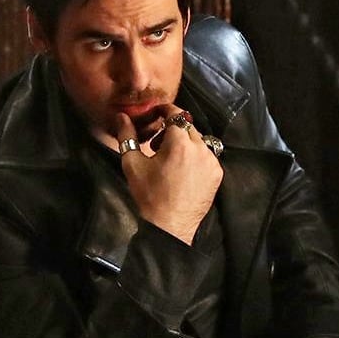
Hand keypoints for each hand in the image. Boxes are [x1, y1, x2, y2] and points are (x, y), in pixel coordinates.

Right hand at [118, 106, 221, 244]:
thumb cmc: (149, 194)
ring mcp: (212, 162)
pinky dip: (195, 155)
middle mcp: (201, 148)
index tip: (155, 115)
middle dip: (172, 129)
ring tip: (169, 158)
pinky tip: (182, 169)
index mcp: (180, 143)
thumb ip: (127, 136)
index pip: (175, 114)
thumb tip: (121, 116)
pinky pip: (206, 155)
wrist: (170, 226)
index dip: (164, 111)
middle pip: (187, 126)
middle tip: (156, 143)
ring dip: (185, 142)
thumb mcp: (133, 164)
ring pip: (198, 140)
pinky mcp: (217, 174)